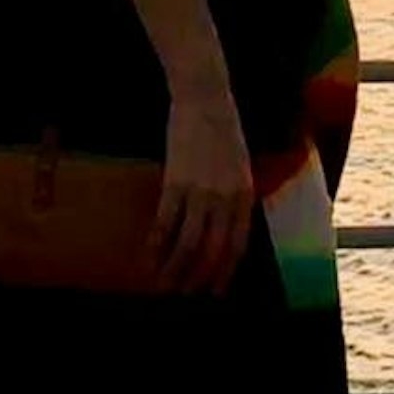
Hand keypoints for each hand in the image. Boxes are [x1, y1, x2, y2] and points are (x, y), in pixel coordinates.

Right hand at [154, 83, 253, 294]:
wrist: (204, 97)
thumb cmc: (223, 129)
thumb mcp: (241, 165)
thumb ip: (236, 196)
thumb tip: (224, 227)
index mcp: (245, 194)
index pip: (237, 244)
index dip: (225, 271)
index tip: (214, 290)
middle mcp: (226, 198)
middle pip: (212, 251)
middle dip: (198, 278)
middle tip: (185, 295)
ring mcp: (200, 192)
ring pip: (187, 244)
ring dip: (175, 269)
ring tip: (164, 285)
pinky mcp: (175, 183)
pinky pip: (164, 224)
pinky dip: (155, 246)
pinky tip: (147, 259)